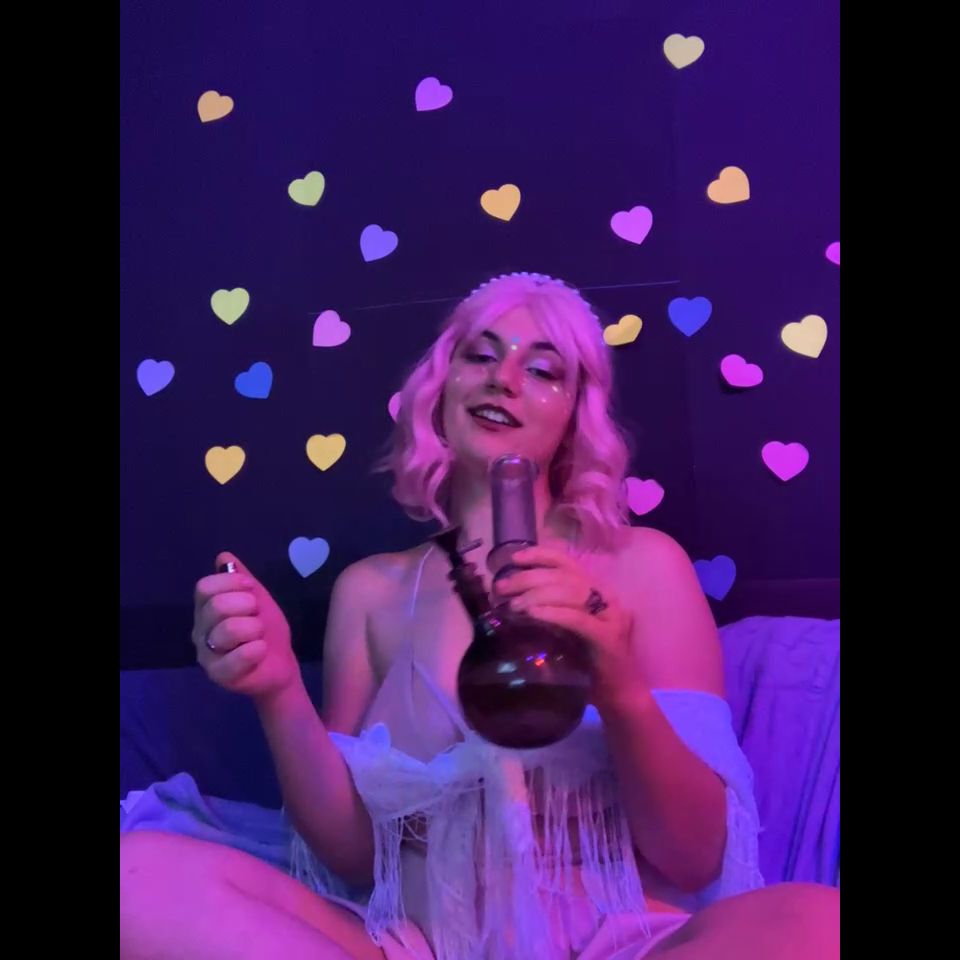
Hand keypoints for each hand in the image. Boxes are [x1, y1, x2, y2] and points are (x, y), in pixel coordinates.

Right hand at [191, 553, 299, 702]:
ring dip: (255, 628)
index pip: (204, 587)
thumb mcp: (258, 598)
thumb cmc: (264, 630)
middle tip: (257, 616)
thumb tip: (224, 556)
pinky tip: (261, 650)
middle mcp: (200, 631)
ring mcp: (206, 655)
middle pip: (216, 605)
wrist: (279, 663)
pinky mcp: (218, 675)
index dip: (230, 582)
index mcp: (205, 609)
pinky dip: (256, 649)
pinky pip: (237, 657)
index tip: (251, 587)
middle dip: (247, 605)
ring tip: (259, 636)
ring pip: (229, 630)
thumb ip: (241, 578)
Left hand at [492, 545, 641, 703]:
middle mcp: (606, 596)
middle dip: (528, 578)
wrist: (617, 693)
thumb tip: (510, 598)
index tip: (514, 558)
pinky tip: (532, 615)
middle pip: (564, 576)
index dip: (540, 555)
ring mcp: (610, 616)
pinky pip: (577, 619)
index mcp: (595, 589)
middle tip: (502, 588)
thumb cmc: (585, 659)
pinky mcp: (608, 638)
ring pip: (571, 593)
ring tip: (514, 605)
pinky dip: (553, 613)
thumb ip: (547, 609)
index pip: (567, 562)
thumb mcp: (563, 627)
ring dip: (537, 595)